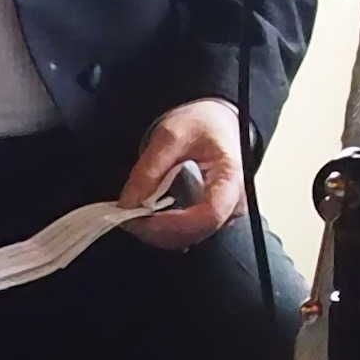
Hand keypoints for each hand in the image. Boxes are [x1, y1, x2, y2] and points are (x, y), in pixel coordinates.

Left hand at [119, 97, 247, 249]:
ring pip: (189, 238)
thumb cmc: (202, 124)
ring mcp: (223, 214)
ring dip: (157, 233)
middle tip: (126, 216)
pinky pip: (187, 234)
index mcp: (230, 177)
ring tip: (132, 215)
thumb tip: (128, 203)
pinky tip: (146, 217)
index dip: (174, 223)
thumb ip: (149, 168)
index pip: (209, 214)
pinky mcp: (211, 219)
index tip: (142, 217)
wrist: (217, 121)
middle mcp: (233, 203)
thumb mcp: (171, 134)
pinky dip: (163, 230)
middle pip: (197, 232)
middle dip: (157, 230)